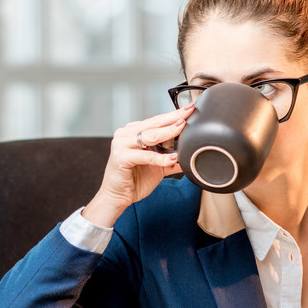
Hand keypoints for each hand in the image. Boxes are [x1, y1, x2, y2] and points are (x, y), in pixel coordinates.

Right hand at [82, 106, 192, 226]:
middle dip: (173, 118)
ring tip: (182, 128)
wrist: (117, 197)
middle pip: (154, 124)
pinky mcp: (121, 157)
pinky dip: (160, 157)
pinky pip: (145, 155)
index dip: (173, 115)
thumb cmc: (134, 181)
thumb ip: (171, 159)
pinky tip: (172, 158)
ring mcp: (121, 144)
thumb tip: (189, 156)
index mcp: (133, 133)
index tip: (188, 110)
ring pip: (150, 136)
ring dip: (168, 132)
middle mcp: (125, 134)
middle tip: (188, 112)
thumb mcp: (158, 167)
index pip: (156, 121)